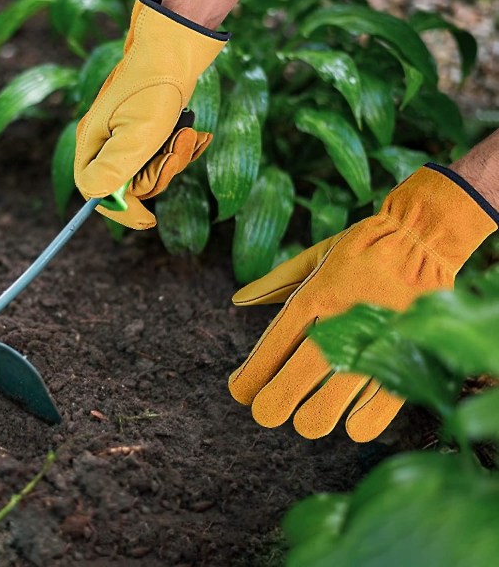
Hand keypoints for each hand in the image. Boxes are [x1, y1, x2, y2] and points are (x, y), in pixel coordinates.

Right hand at [74, 0, 228, 228]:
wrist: (175, 53)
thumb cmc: (153, 90)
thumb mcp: (137, 134)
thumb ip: (115, 169)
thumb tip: (97, 198)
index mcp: (93, 146)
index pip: (97, 194)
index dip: (122, 212)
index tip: (150, 221)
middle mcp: (106, 146)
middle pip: (131, 187)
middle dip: (160, 174)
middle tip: (175, 150)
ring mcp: (126, 140)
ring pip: (152, 174)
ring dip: (176, 159)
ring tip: (186, 134)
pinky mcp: (146, 134)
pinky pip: (163, 158)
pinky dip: (181, 150)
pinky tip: (191, 133)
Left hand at [229, 165, 497, 441]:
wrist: (425, 238)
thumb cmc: (362, 248)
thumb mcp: (314, 256)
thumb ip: (275, 283)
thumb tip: (237, 300)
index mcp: (314, 297)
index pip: (271, 348)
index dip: (251, 378)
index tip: (240, 391)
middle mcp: (339, 324)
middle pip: (293, 381)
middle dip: (272, 406)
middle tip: (266, 413)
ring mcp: (374, 344)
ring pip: (330, 405)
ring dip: (311, 419)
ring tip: (306, 418)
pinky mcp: (407, 358)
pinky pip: (379, 409)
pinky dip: (360, 424)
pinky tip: (349, 423)